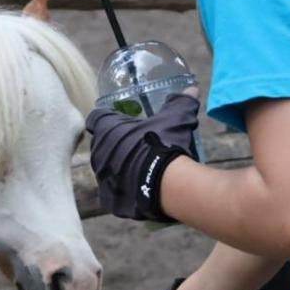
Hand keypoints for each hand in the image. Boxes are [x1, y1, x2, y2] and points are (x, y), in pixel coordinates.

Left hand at [85, 93, 199, 221]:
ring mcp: (101, 178)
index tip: (121, 122)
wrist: (166, 184)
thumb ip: (181, 102)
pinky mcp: (109, 200)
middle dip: (116, 145)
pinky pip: (114, 194)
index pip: (96, 118)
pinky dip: (125, 192)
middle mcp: (97, 153)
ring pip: (107, 170)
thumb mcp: (176, 118)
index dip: (107, 119)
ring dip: (119, 168)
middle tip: (138, 146)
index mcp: (106, 129)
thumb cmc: (165, 144)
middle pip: (102, 145)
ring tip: (142, 169)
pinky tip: (141, 189)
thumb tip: (192, 89)